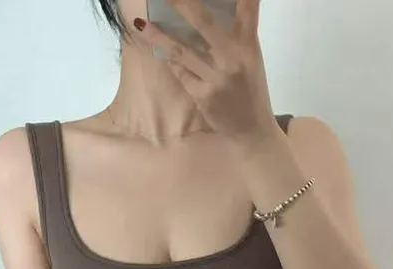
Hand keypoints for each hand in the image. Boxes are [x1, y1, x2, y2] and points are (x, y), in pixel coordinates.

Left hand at [134, 0, 278, 144]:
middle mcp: (233, 58)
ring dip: (158, 36)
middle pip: (203, 21)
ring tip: (140, 23)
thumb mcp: (251, 59)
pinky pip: (180, 72)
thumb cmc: (250, 90)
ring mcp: (216, 78)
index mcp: (249, 45)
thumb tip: (209, 11)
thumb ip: (236, 35)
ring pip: (181, 50)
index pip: (248, 7)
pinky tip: (156, 49)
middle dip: (181, 3)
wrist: (252, 131)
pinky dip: (168, 60)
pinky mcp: (203, 95)